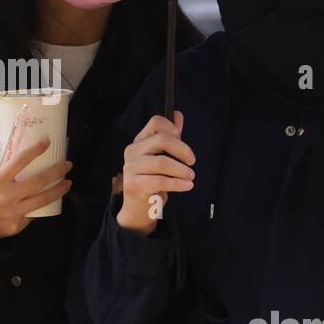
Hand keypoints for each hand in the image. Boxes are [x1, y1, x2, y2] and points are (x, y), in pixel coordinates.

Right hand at [0, 138, 72, 242]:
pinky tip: (51, 198)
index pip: (19, 161)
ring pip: (43, 199)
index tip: (47, 143)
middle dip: (56, 171)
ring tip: (68, 182)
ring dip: (59, 190)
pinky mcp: (17, 225)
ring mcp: (13, 212)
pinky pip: (35, 213)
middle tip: (67, 164)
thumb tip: (15, 150)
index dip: (35, 150)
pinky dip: (44, 205)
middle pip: (38, 181)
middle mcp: (7, 195)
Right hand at [116, 112, 195, 235]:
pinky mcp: (134, 184)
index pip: (155, 122)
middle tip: (192, 162)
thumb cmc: (152, 180)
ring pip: (162, 162)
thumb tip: (178, 115)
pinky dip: (178, 183)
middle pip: (161, 139)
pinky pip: (161, 180)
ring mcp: (131, 168)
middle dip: (182, 149)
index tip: (182, 140)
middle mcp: (132, 151)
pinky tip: (187, 186)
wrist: (139, 208)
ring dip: (181, 170)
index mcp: (139, 142)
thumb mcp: (161, 157)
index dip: (172, 128)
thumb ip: (170, 137)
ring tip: (191, 177)